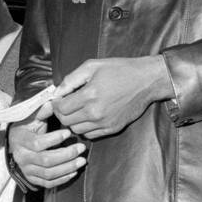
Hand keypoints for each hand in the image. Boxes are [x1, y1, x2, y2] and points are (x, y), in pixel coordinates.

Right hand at [8, 117, 85, 188]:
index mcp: (20, 140)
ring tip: (82, 160)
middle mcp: (21, 157)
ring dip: (68, 167)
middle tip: (81, 148)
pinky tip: (74, 171)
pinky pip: (48, 183)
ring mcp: (26, 169)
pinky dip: (62, 179)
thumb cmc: (27, 128)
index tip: (68, 133)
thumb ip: (42, 110)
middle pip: (46, 160)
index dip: (54, 139)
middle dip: (66, 155)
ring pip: (49, 173)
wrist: (16, 143)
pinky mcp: (32, 178)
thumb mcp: (32, 117)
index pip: (37, 143)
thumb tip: (53, 102)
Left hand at [52, 55, 170, 138]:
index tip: (59, 98)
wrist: (146, 81)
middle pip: (66, 121)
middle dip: (61, 113)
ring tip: (78, 110)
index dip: (55, 104)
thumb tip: (56, 91)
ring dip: (73, 121)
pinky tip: (89, 117)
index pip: (60, 108)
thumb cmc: (120, 70)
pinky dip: (85, 128)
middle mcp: (95, 112)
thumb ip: (71, 79)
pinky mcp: (112, 129)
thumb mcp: (92, 66)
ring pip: (76, 130)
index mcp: (89, 95)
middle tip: (66, 104)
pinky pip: (90, 135)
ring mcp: (104, 123)